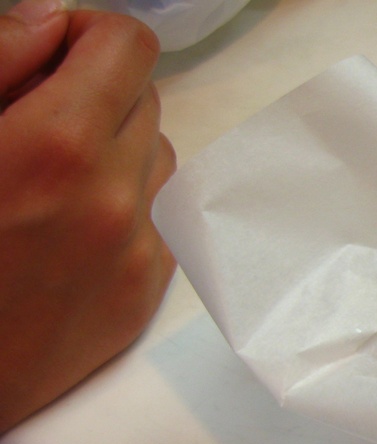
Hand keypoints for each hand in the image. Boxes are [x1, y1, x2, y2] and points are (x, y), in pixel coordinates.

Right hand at [0, 1, 176, 433]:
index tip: (50, 51)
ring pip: (158, 162)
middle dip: (96, 94)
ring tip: (47, 175)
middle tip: (33, 118)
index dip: (87, 35)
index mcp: (56, 147)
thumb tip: (50, 19)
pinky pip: (159, 223)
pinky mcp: (139, 299)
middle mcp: (111, 200)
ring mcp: (134, 255)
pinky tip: (62, 228)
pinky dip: (123, 209)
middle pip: (146, 102)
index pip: (128, 48)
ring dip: (115, 150)